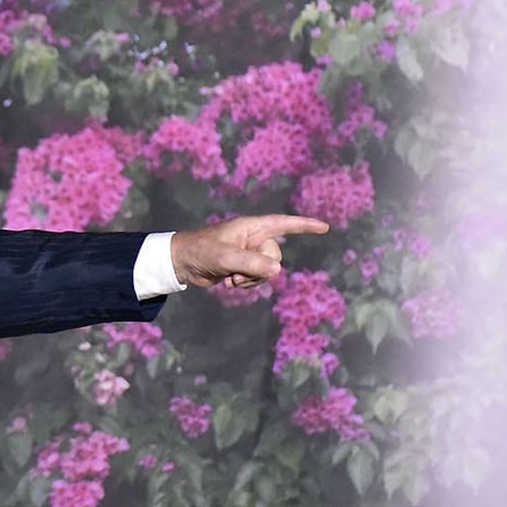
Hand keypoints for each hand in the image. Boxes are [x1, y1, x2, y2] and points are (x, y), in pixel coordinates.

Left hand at [170, 214, 329, 288]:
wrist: (181, 262)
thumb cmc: (200, 251)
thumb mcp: (225, 257)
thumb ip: (251, 262)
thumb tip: (276, 269)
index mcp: (250, 227)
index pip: (283, 223)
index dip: (304, 226)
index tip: (324, 227)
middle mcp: (252, 238)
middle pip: (275, 256)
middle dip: (260, 269)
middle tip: (236, 273)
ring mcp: (248, 252)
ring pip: (267, 270)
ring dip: (251, 279)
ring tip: (230, 278)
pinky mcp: (243, 265)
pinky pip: (257, 278)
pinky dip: (246, 283)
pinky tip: (228, 281)